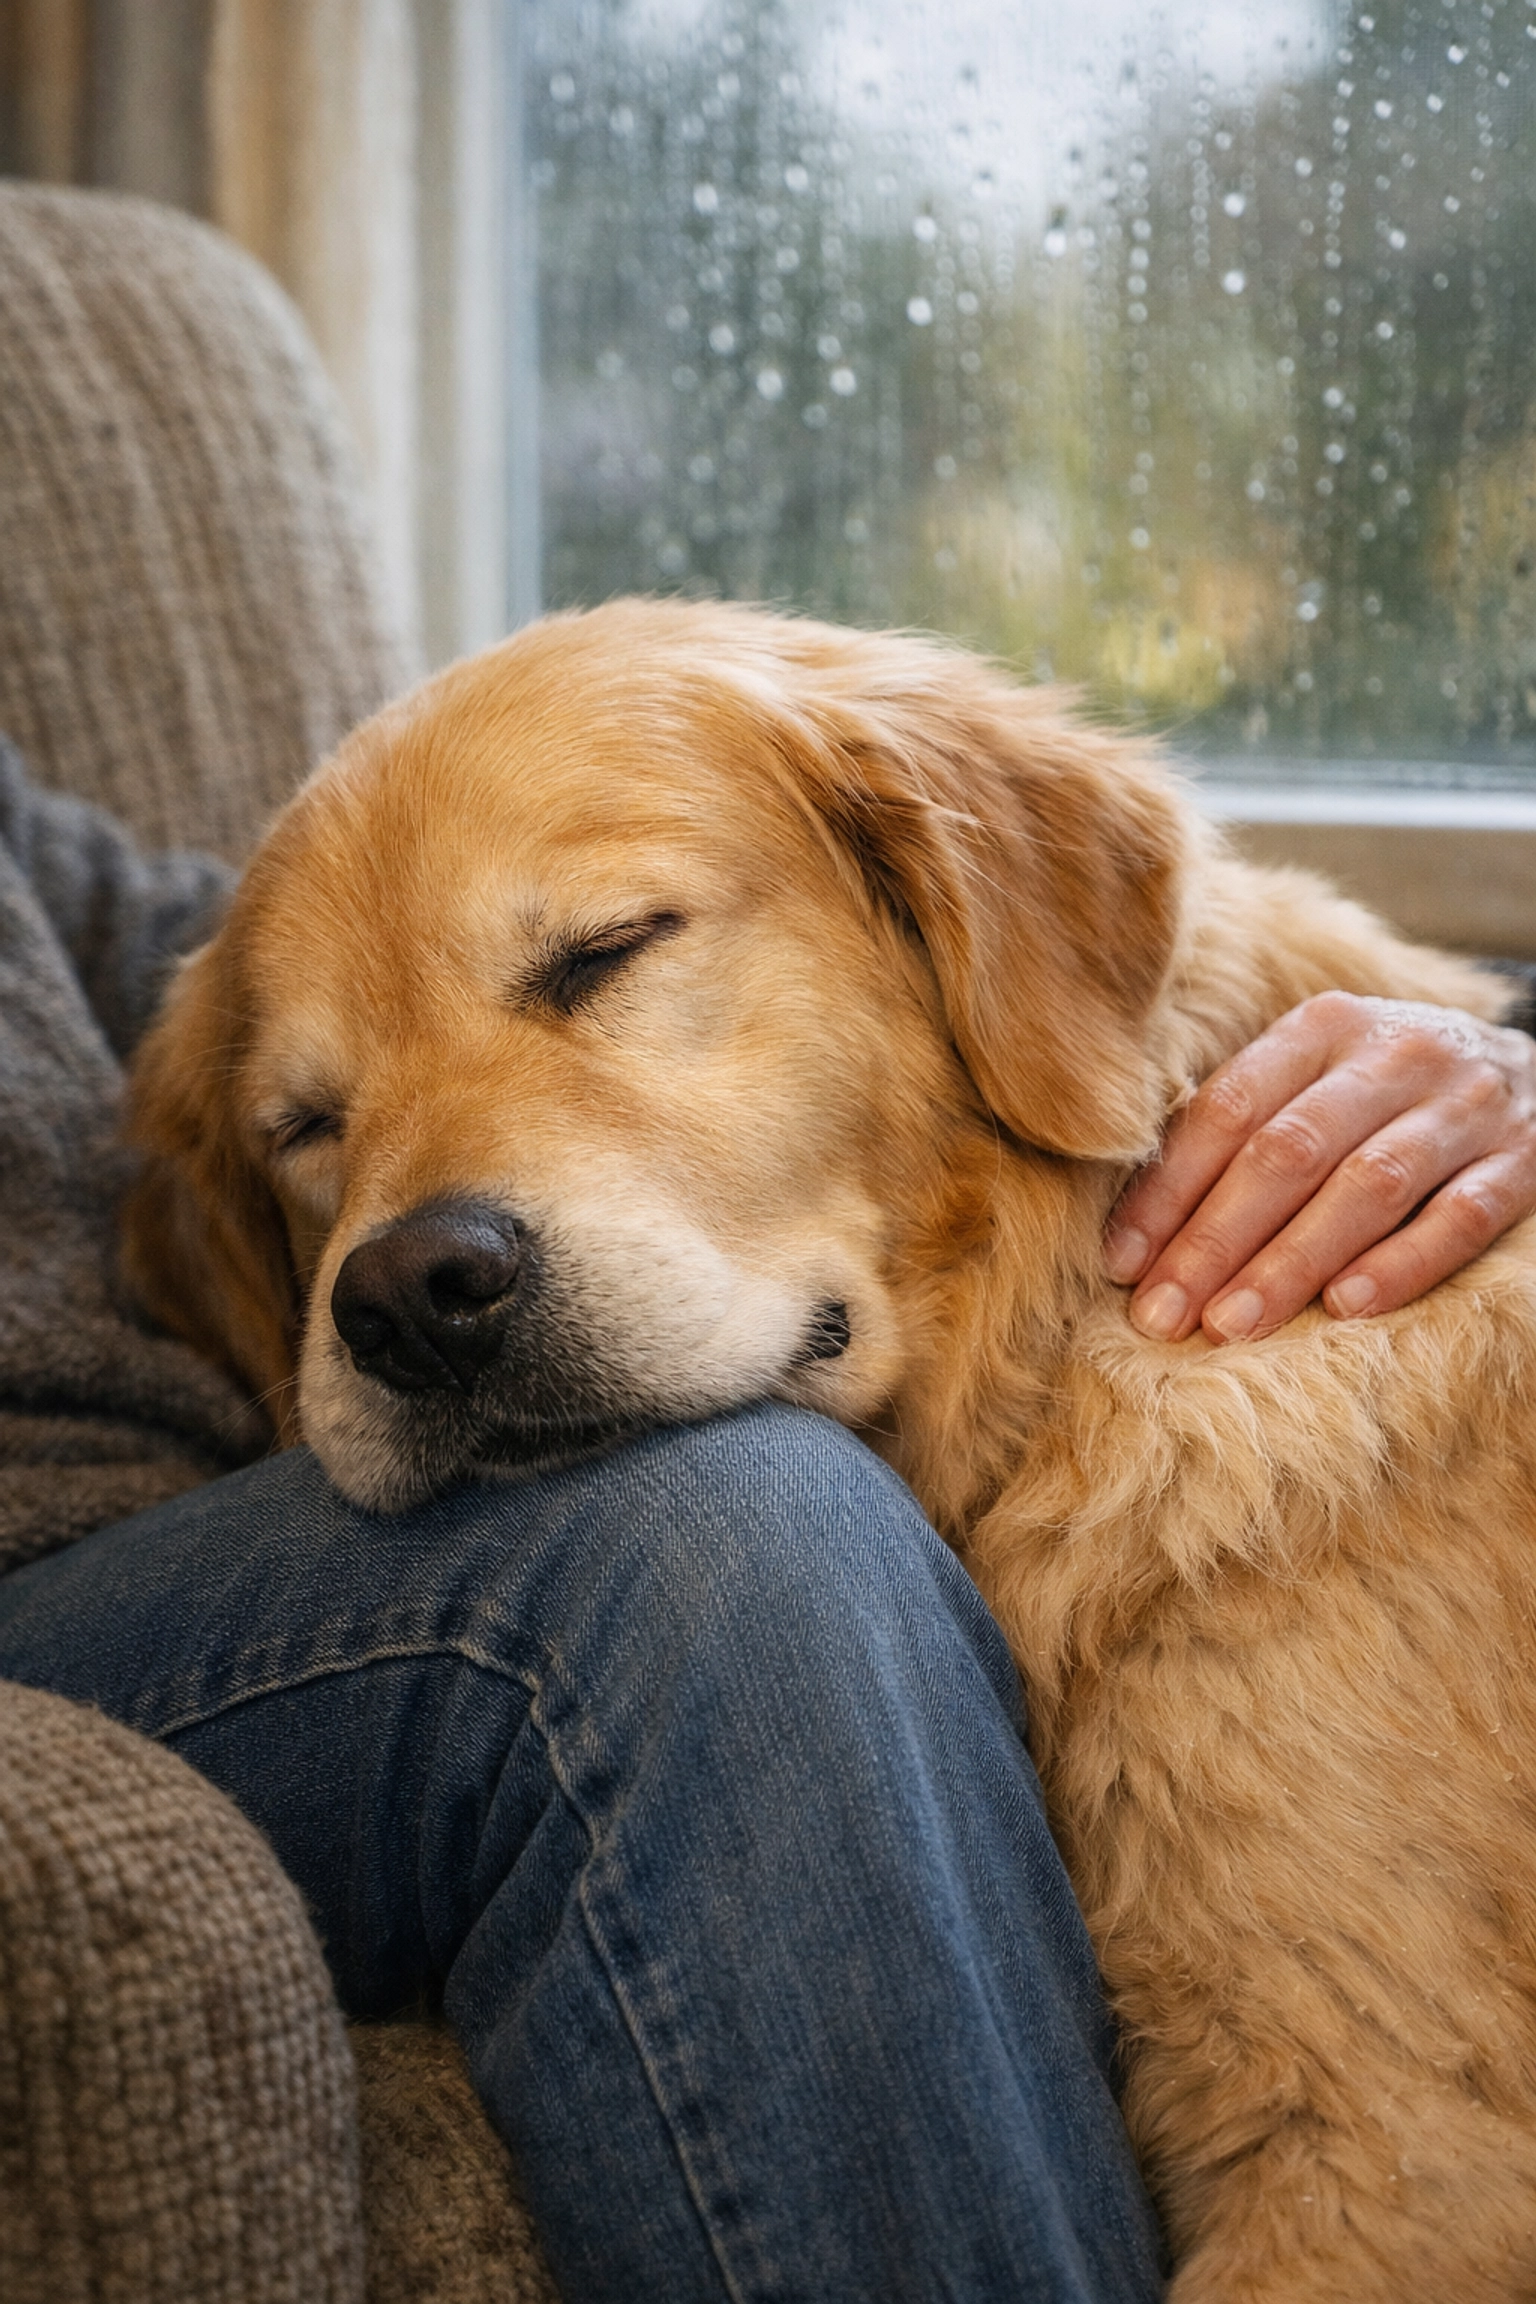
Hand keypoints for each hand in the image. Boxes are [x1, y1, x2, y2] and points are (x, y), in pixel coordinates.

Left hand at [1103, 990, 1535, 1342]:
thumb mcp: (1319, 1076)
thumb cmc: (1387, 1092)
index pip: (1228, 1109)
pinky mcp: (1524, 1159)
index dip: (1169, 1189)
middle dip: (1214, 1239)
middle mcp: (1394, 1055)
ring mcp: (1465, 1106)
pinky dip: (1400, 1263)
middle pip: (1287, 1151)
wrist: (1534, 1070)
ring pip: (1366, 1185)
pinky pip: (1459, 1217)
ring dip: (1291, 1261)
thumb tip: (1139, 1225)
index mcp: (1323, 1028)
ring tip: (1232, 1323)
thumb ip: (1246, 1124)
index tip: (1123, 1263)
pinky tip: (1345, 1307)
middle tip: (1162, 1313)